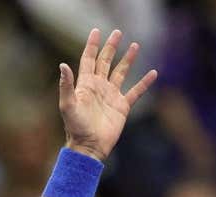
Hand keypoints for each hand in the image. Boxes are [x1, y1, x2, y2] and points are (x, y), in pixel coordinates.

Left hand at [58, 29, 156, 160]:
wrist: (89, 147)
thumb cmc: (75, 128)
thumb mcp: (67, 106)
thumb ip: (66, 85)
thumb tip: (62, 65)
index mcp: (85, 84)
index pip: (89, 59)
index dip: (92, 45)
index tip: (96, 31)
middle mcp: (99, 87)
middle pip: (106, 61)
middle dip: (111, 47)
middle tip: (117, 33)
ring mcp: (111, 96)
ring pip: (121, 72)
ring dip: (127, 59)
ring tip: (135, 45)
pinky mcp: (122, 107)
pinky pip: (135, 92)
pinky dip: (144, 83)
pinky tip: (153, 73)